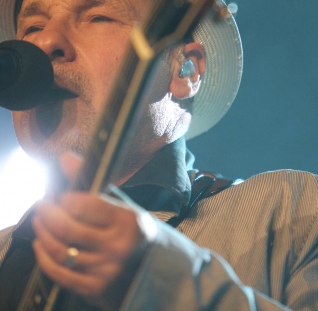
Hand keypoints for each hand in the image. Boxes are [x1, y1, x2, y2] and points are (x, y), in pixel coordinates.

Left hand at [32, 153, 156, 309]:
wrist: (149, 266)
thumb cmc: (128, 228)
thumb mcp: (117, 202)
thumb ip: (91, 181)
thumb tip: (65, 159)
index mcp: (126, 220)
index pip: (84, 205)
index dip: (64, 198)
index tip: (58, 194)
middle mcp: (118, 246)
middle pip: (67, 229)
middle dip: (47, 213)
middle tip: (41, 204)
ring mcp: (106, 270)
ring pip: (60, 251)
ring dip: (42, 233)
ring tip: (39, 221)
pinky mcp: (94, 288)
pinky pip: (59, 274)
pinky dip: (44, 258)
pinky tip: (41, 244)